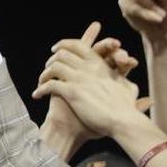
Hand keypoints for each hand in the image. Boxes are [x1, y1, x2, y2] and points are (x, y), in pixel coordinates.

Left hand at [33, 22, 148, 138]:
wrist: (123, 120)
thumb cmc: (127, 108)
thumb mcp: (129, 89)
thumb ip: (126, 81)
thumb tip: (130, 84)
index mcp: (100, 64)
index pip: (78, 45)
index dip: (64, 45)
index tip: (56, 49)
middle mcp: (89, 67)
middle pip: (62, 53)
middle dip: (51, 60)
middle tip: (47, 68)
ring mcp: (80, 78)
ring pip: (54, 67)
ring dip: (44, 74)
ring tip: (40, 82)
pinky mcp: (72, 92)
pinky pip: (50, 85)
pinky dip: (41, 89)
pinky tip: (37, 95)